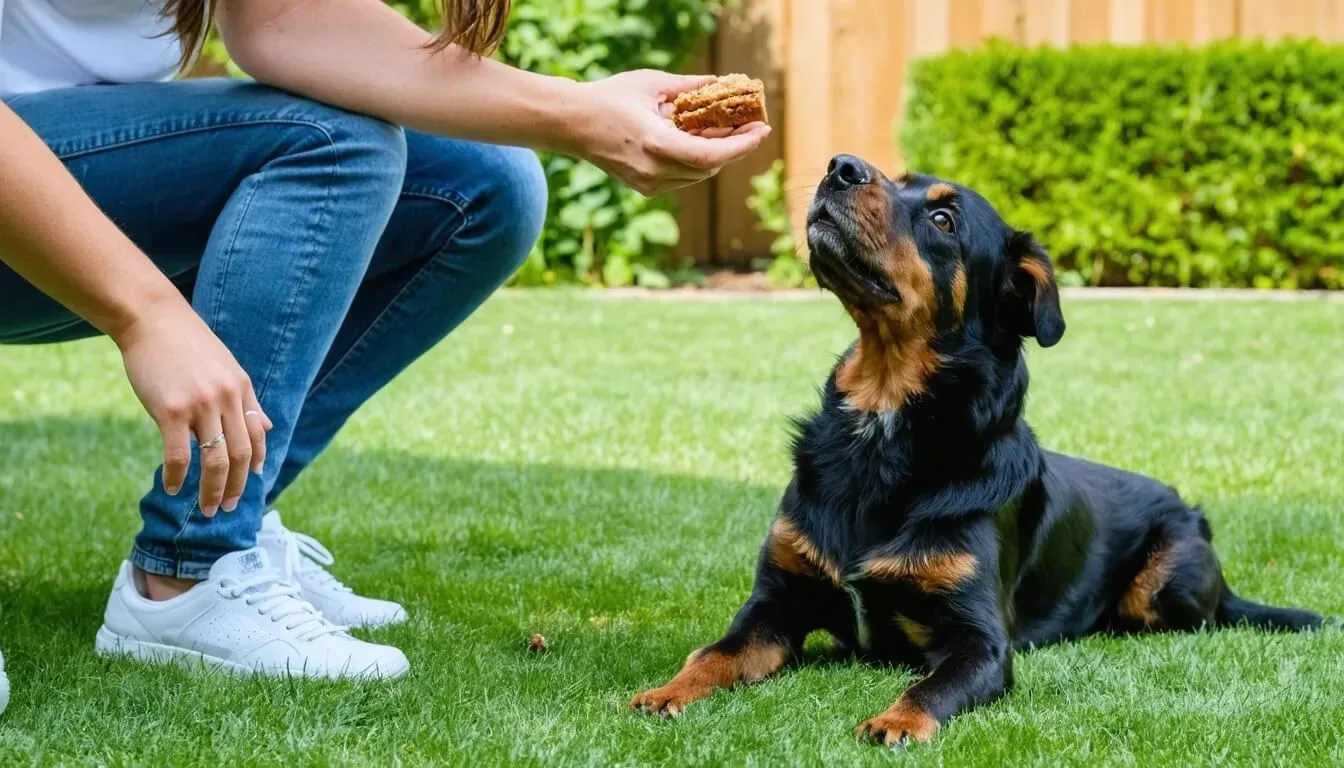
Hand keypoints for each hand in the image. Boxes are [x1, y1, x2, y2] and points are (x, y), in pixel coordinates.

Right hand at [112, 299, 271, 516]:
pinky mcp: (171, 409)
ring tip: (208, 509)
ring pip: (215, 460)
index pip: (258, 435)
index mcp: (241, 388)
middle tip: (229, 509)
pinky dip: (178, 477)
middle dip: (238, 486)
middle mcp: (227, 398)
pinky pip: (179, 454)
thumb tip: (266, 427)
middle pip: (241, 454)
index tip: (253, 482)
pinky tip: (174, 489)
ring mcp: (200, 404)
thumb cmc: (185, 344)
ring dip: (213, 491)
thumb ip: (246, 399)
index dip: (257, 462)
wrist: (151, 319)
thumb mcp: (226, 367)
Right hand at [572, 70, 770, 195]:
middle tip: (750, 124)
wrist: (572, 124)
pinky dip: (696, 161)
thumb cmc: (609, 98)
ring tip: (728, 130)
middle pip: (709, 167)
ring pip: (698, 175)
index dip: (742, 146)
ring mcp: (648, 184)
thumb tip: (719, 82)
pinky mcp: (644, 188)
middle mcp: (654, 171)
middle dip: (734, 147)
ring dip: (716, 155)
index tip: (762, 130)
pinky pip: (682, 177)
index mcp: (656, 144)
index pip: (712, 157)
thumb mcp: (652, 83)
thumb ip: (689, 87)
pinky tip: (701, 140)